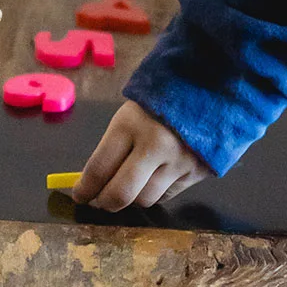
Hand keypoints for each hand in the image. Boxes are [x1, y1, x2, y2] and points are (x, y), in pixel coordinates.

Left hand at [73, 99, 209, 210]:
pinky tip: (151, 180)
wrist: (208, 83)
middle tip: (98, 201)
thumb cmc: (160, 96)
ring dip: (131, 199)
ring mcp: (178, 161)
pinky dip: (155, 193)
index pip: (99, 169)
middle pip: (121, 194)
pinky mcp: (197, 172)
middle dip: (104, 202)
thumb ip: (114, 146)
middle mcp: (155, 146)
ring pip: (145, 200)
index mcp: (131, 124)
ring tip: (127, 188)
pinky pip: (168, 196)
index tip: (79, 194)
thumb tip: (94, 181)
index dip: (84, 188)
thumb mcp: (130, 113)